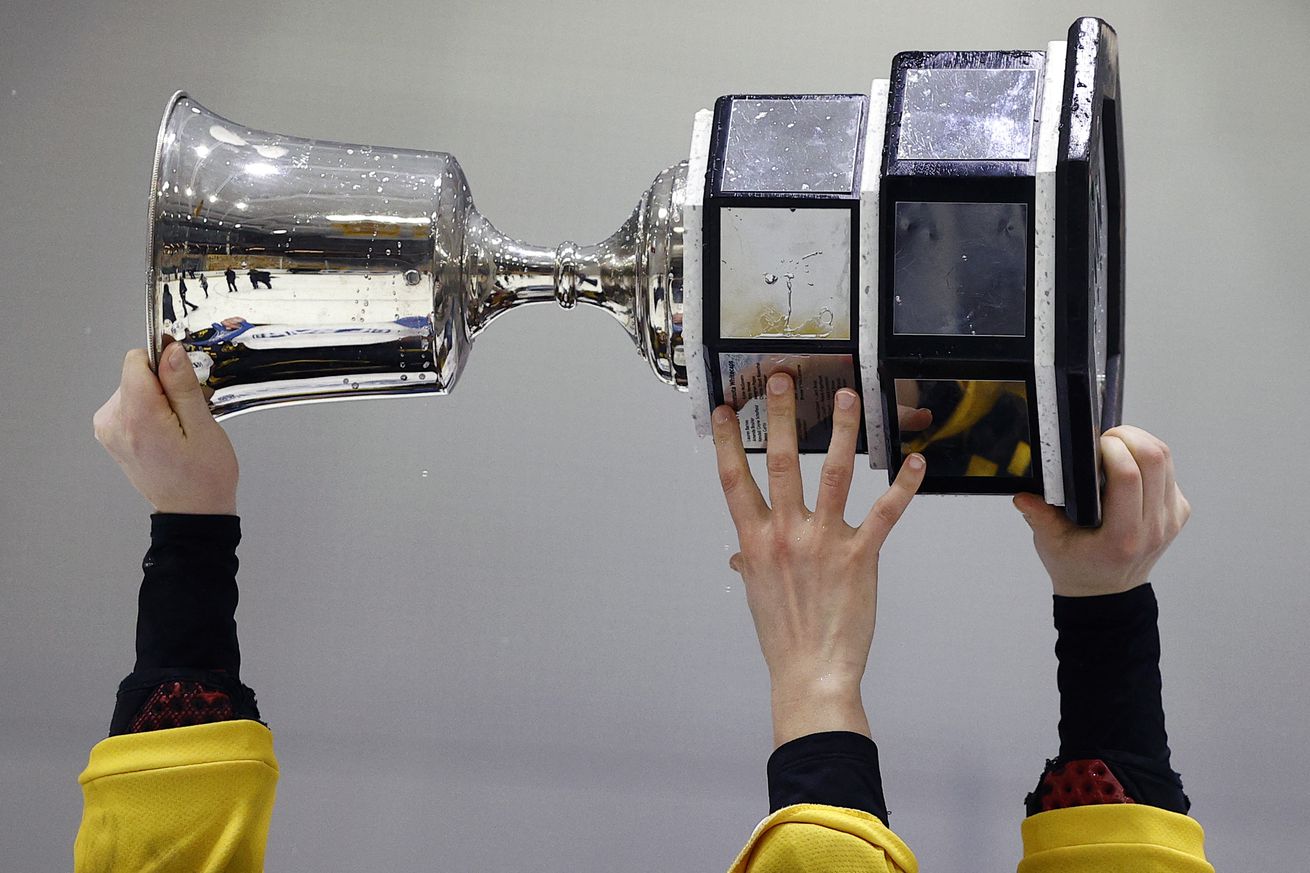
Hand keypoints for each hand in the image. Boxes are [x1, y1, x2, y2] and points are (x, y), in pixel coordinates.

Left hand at [93, 342, 238, 514]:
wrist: (192, 512)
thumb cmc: (203, 477)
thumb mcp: (203, 426)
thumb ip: (182, 385)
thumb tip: (170, 351)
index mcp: (136, 417)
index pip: (136, 361)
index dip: (164, 362)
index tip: (185, 378)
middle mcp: (113, 422)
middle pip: (136, 374)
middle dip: (166, 384)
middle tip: (190, 412)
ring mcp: (109, 430)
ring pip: (134, 388)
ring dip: (160, 398)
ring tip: (181, 426)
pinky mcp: (111, 434)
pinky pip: (131, 404)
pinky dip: (151, 410)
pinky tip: (169, 431)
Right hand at [713, 373, 925, 745]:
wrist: (811, 673)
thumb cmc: (784, 635)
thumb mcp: (758, 593)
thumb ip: (749, 564)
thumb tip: (737, 556)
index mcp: (755, 541)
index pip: (734, 479)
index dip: (727, 441)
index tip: (726, 409)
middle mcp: (785, 534)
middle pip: (780, 463)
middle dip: (781, 416)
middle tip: (784, 379)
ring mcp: (824, 542)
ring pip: (833, 474)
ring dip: (841, 432)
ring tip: (848, 398)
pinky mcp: (860, 556)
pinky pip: (885, 513)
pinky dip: (903, 485)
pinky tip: (915, 461)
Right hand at [1012, 425, 1190, 596]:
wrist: (1107, 592)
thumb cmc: (1080, 568)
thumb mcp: (1050, 545)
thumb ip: (1038, 516)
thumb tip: (1025, 494)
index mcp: (1122, 537)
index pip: (1129, 476)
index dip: (1113, 448)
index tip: (1094, 445)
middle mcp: (1154, 528)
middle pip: (1155, 460)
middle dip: (1128, 437)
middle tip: (1105, 440)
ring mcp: (1170, 520)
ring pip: (1167, 460)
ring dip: (1141, 443)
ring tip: (1116, 447)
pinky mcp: (1178, 512)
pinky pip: (1170, 471)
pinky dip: (1149, 458)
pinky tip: (1129, 465)